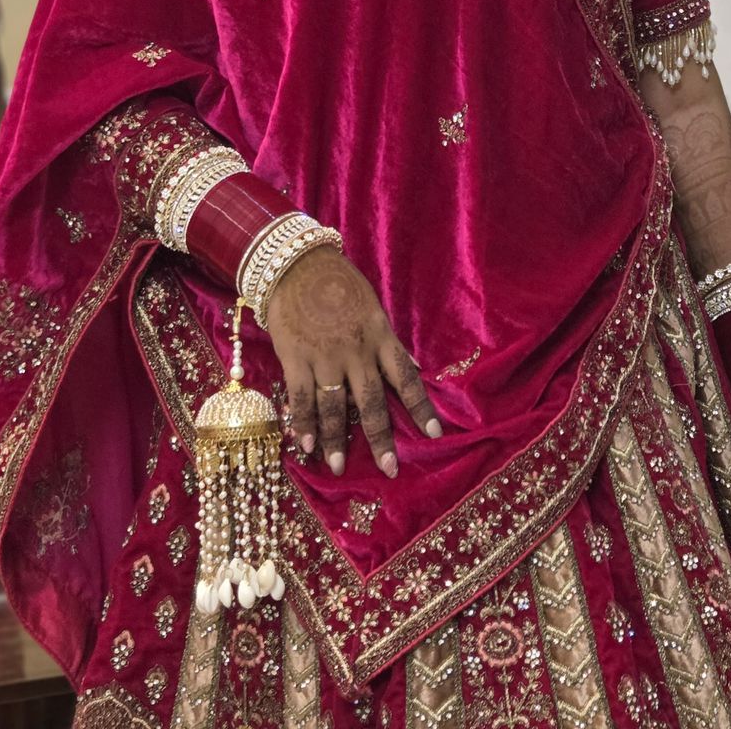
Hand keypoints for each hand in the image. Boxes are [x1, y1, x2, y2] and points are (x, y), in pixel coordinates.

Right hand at [265, 246, 441, 479]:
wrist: (298, 262)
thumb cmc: (338, 283)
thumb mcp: (373, 308)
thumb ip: (389, 342)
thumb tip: (414, 366)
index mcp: (380, 337)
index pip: (406, 378)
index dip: (421, 408)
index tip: (435, 434)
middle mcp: (356, 352)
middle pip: (371, 402)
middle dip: (381, 438)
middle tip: (389, 468)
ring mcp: (325, 356)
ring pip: (335, 406)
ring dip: (337, 439)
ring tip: (337, 467)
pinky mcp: (296, 357)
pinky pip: (301, 397)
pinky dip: (304, 422)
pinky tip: (306, 445)